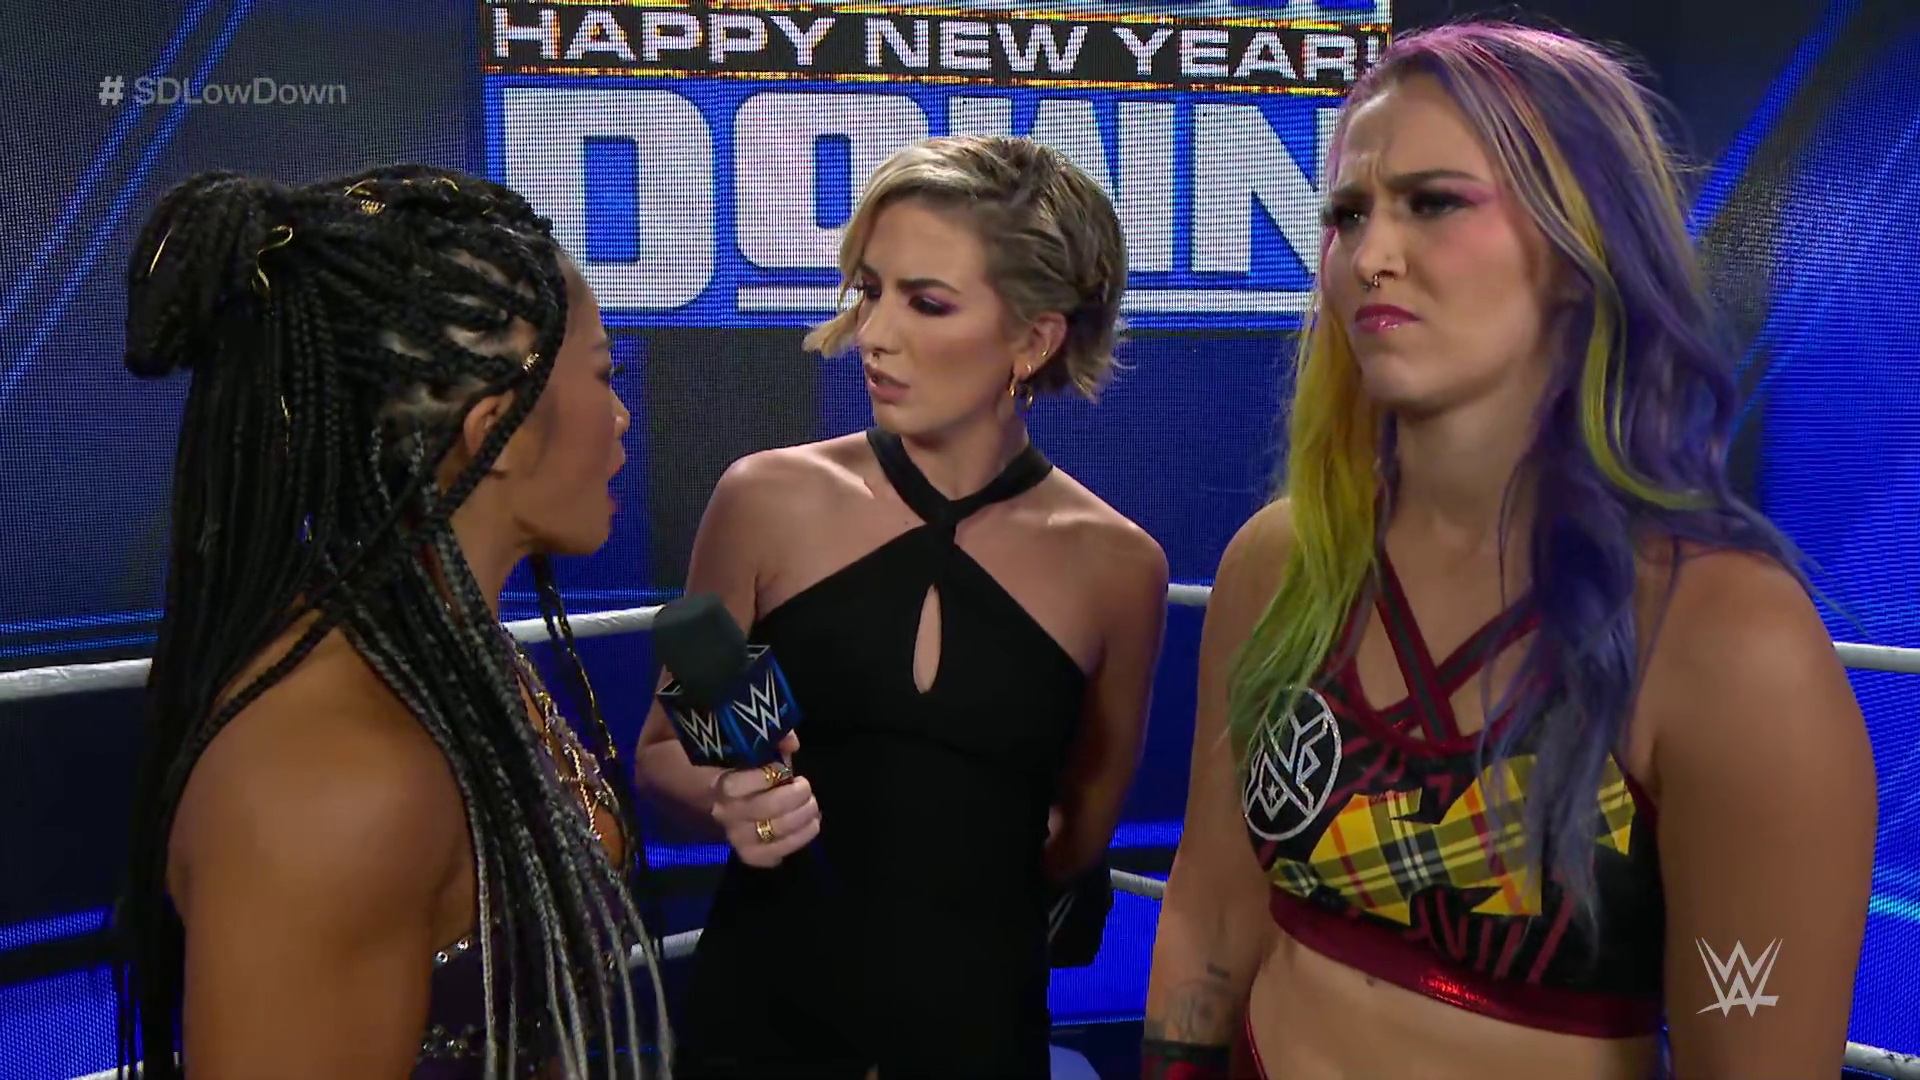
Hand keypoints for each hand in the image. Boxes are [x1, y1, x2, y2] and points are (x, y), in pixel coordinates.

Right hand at [711, 732, 819, 867]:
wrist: (732, 803)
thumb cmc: (750, 772)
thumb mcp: (759, 752)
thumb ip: (775, 740)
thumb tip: (791, 742)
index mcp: (722, 784)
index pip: (736, 785)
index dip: (764, 776)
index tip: (782, 768)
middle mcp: (725, 813)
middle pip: (764, 808)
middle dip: (794, 796)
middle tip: (805, 787)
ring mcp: (737, 837)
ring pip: (775, 831)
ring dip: (803, 816)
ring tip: (812, 805)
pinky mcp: (750, 855)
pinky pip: (778, 853)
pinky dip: (800, 838)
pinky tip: (810, 825)